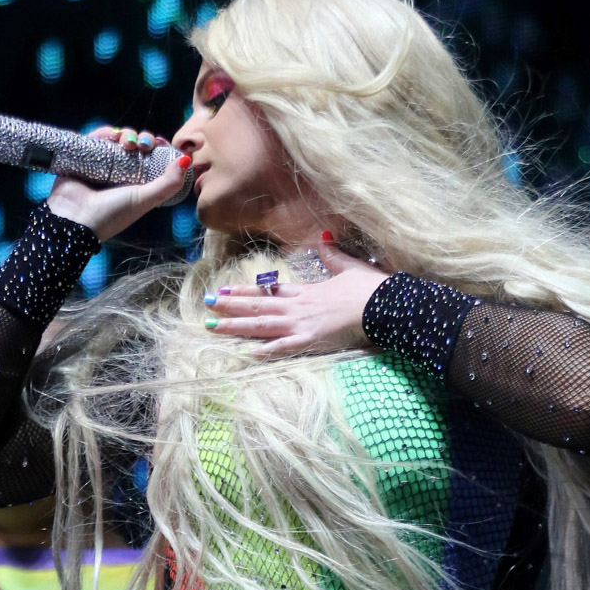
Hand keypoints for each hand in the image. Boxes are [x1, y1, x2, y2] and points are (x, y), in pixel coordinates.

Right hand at [46, 126, 191, 241]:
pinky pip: (97, 137)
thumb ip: (168, 183)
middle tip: (143, 145)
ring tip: (126, 142)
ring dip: (126, 134)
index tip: (162, 144)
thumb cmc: (112, 213)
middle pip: (137, 146)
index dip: (158, 148)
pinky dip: (105, 132)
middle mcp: (121, 172)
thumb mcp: (145, 200)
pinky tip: (111, 135)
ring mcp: (102, 163)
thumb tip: (188, 160)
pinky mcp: (84, 156)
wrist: (75, 219)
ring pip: (119, 139)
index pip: (152, 159)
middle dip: (144, 139)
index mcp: (137, 184)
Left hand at [204, 236, 390, 359]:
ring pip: (261, 325)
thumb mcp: (350, 266)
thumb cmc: (371, 287)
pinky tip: (246, 353)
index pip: (269, 291)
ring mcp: (302, 324)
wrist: (384, 303)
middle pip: (258, 306)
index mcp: (306, 291)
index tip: (224, 289)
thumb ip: (333, 254)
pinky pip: (283, 348)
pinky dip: (265, 351)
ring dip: (235, 326)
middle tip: (206, 304)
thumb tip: (324, 237)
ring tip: (211, 326)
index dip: (245, 291)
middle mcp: (298, 307)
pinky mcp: (311, 339)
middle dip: (230, 306)